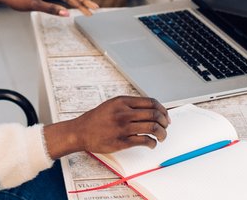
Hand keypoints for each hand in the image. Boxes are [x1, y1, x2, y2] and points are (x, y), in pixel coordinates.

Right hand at [43, 96, 170, 158]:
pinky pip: (144, 141)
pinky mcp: (122, 141)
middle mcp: (124, 113)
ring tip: (161, 137)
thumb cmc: (96, 119)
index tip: (165, 117)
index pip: (151, 102)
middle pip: (154, 115)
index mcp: (123, 101)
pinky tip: (151, 144)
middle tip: (165, 128)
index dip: (162, 110)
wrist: (80, 132)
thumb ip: (130, 106)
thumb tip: (151, 111)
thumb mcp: (112, 105)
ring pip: (152, 128)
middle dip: (164, 122)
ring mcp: (123, 127)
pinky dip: (152, 143)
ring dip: (161, 134)